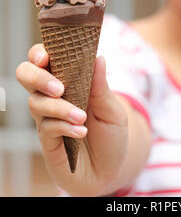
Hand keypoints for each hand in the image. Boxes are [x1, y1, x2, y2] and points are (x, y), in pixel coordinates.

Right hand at [16, 44, 128, 195]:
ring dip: (59, 107)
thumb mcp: (112, 108)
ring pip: (35, 102)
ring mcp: (47, 118)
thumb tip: (98, 57)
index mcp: (67, 80)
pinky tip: (81, 131)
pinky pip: (46, 128)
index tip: (46, 56)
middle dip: (38, 77)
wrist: (112, 169)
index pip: (43, 58)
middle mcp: (51, 96)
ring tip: (82, 117)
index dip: (39, 53)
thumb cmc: (110, 133)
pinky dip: (64, 127)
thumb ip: (101, 86)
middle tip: (59, 88)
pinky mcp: (47, 141)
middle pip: (26, 75)